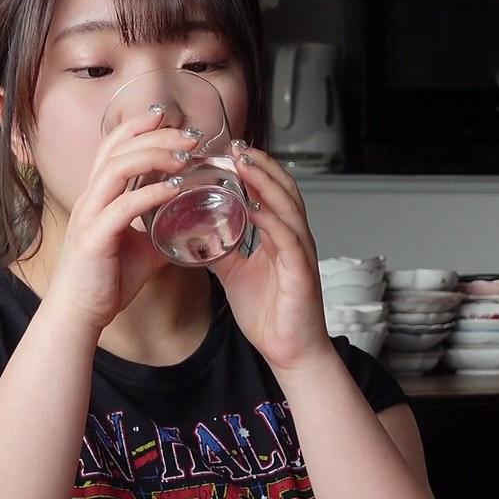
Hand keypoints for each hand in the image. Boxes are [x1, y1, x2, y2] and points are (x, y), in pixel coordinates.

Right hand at [40, 111, 196, 332]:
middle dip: (156, 135)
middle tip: (189, 135)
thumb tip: (188, 226)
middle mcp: (90, 198)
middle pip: (119, 148)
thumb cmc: (104, 282)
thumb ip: (159, 231)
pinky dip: (151, 192)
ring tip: (184, 156)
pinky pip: (124, 205)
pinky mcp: (95, 237)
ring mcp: (90, 215)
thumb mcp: (141, 249)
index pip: (112, 146)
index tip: (166, 117)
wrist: (79, 314)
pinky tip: (174, 189)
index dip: (137, 126)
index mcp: (97, 196)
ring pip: (118, 167)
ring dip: (155, 156)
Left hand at [209, 141, 334, 374]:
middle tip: (237, 145)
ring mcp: (300, 254)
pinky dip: (271, 220)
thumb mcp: (235, 275)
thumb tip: (196, 233)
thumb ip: (221, 250)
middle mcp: (294, 239)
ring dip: (266, 183)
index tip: (232, 150)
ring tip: (245, 164)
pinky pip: (287, 239)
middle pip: (283, 190)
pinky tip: (254, 207)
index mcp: (281, 237)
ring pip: (288, 207)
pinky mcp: (301, 273)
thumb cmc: (269, 315)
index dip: (255, 169)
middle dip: (261, 165)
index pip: (272, 192)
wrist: (289, 352)